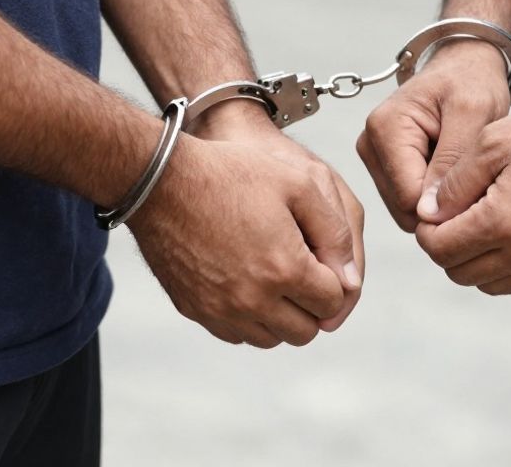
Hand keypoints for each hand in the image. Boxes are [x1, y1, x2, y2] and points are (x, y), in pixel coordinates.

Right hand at [129, 107, 360, 347]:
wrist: (160, 179)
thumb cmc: (232, 172)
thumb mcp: (298, 183)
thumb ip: (335, 232)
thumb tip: (350, 281)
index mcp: (285, 269)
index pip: (333, 301)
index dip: (333, 278)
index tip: (318, 255)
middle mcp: (253, 300)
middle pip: (305, 330)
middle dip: (312, 304)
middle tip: (300, 270)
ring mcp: (221, 310)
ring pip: (271, 338)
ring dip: (281, 316)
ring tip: (273, 276)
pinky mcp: (195, 310)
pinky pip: (236, 334)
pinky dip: (249, 319)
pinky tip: (245, 284)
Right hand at [356, 40, 509, 231]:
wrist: (464, 66)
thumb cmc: (471, 81)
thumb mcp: (474, 112)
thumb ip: (451, 160)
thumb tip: (428, 210)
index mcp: (385, 127)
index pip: (408, 196)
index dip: (446, 203)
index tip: (477, 187)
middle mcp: (370, 143)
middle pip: (403, 207)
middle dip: (441, 201)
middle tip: (472, 175)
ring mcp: (373, 156)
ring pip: (404, 208)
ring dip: (437, 197)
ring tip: (460, 168)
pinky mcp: (382, 165)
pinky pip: (407, 200)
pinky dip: (432, 193)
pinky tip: (448, 170)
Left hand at [414, 97, 510, 294]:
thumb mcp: (494, 141)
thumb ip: (453, 183)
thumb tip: (426, 214)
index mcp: (503, 222)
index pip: (439, 249)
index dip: (428, 229)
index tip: (435, 208)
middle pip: (459, 272)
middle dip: (448, 246)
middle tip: (456, 214)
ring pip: (488, 284)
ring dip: (475, 260)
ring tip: (484, 221)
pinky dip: (505, 267)